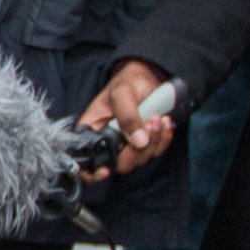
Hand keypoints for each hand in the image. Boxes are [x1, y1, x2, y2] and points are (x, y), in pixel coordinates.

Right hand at [77, 59, 177, 180]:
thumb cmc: (128, 82)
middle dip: (137, 150)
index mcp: (92, 130)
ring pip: (141, 159)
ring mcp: (128, 144)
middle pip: (120, 164)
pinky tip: (165, 123)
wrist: (148, 78)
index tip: (105, 171)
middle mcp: (108, 141)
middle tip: (148, 125)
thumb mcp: (122, 93)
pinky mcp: (146, 142)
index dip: (91, 172)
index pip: (84, 160)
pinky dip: (164, 139)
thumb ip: (127, 116)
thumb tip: (138, 142)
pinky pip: (157, 151)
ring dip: (155, 140)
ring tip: (158, 118)